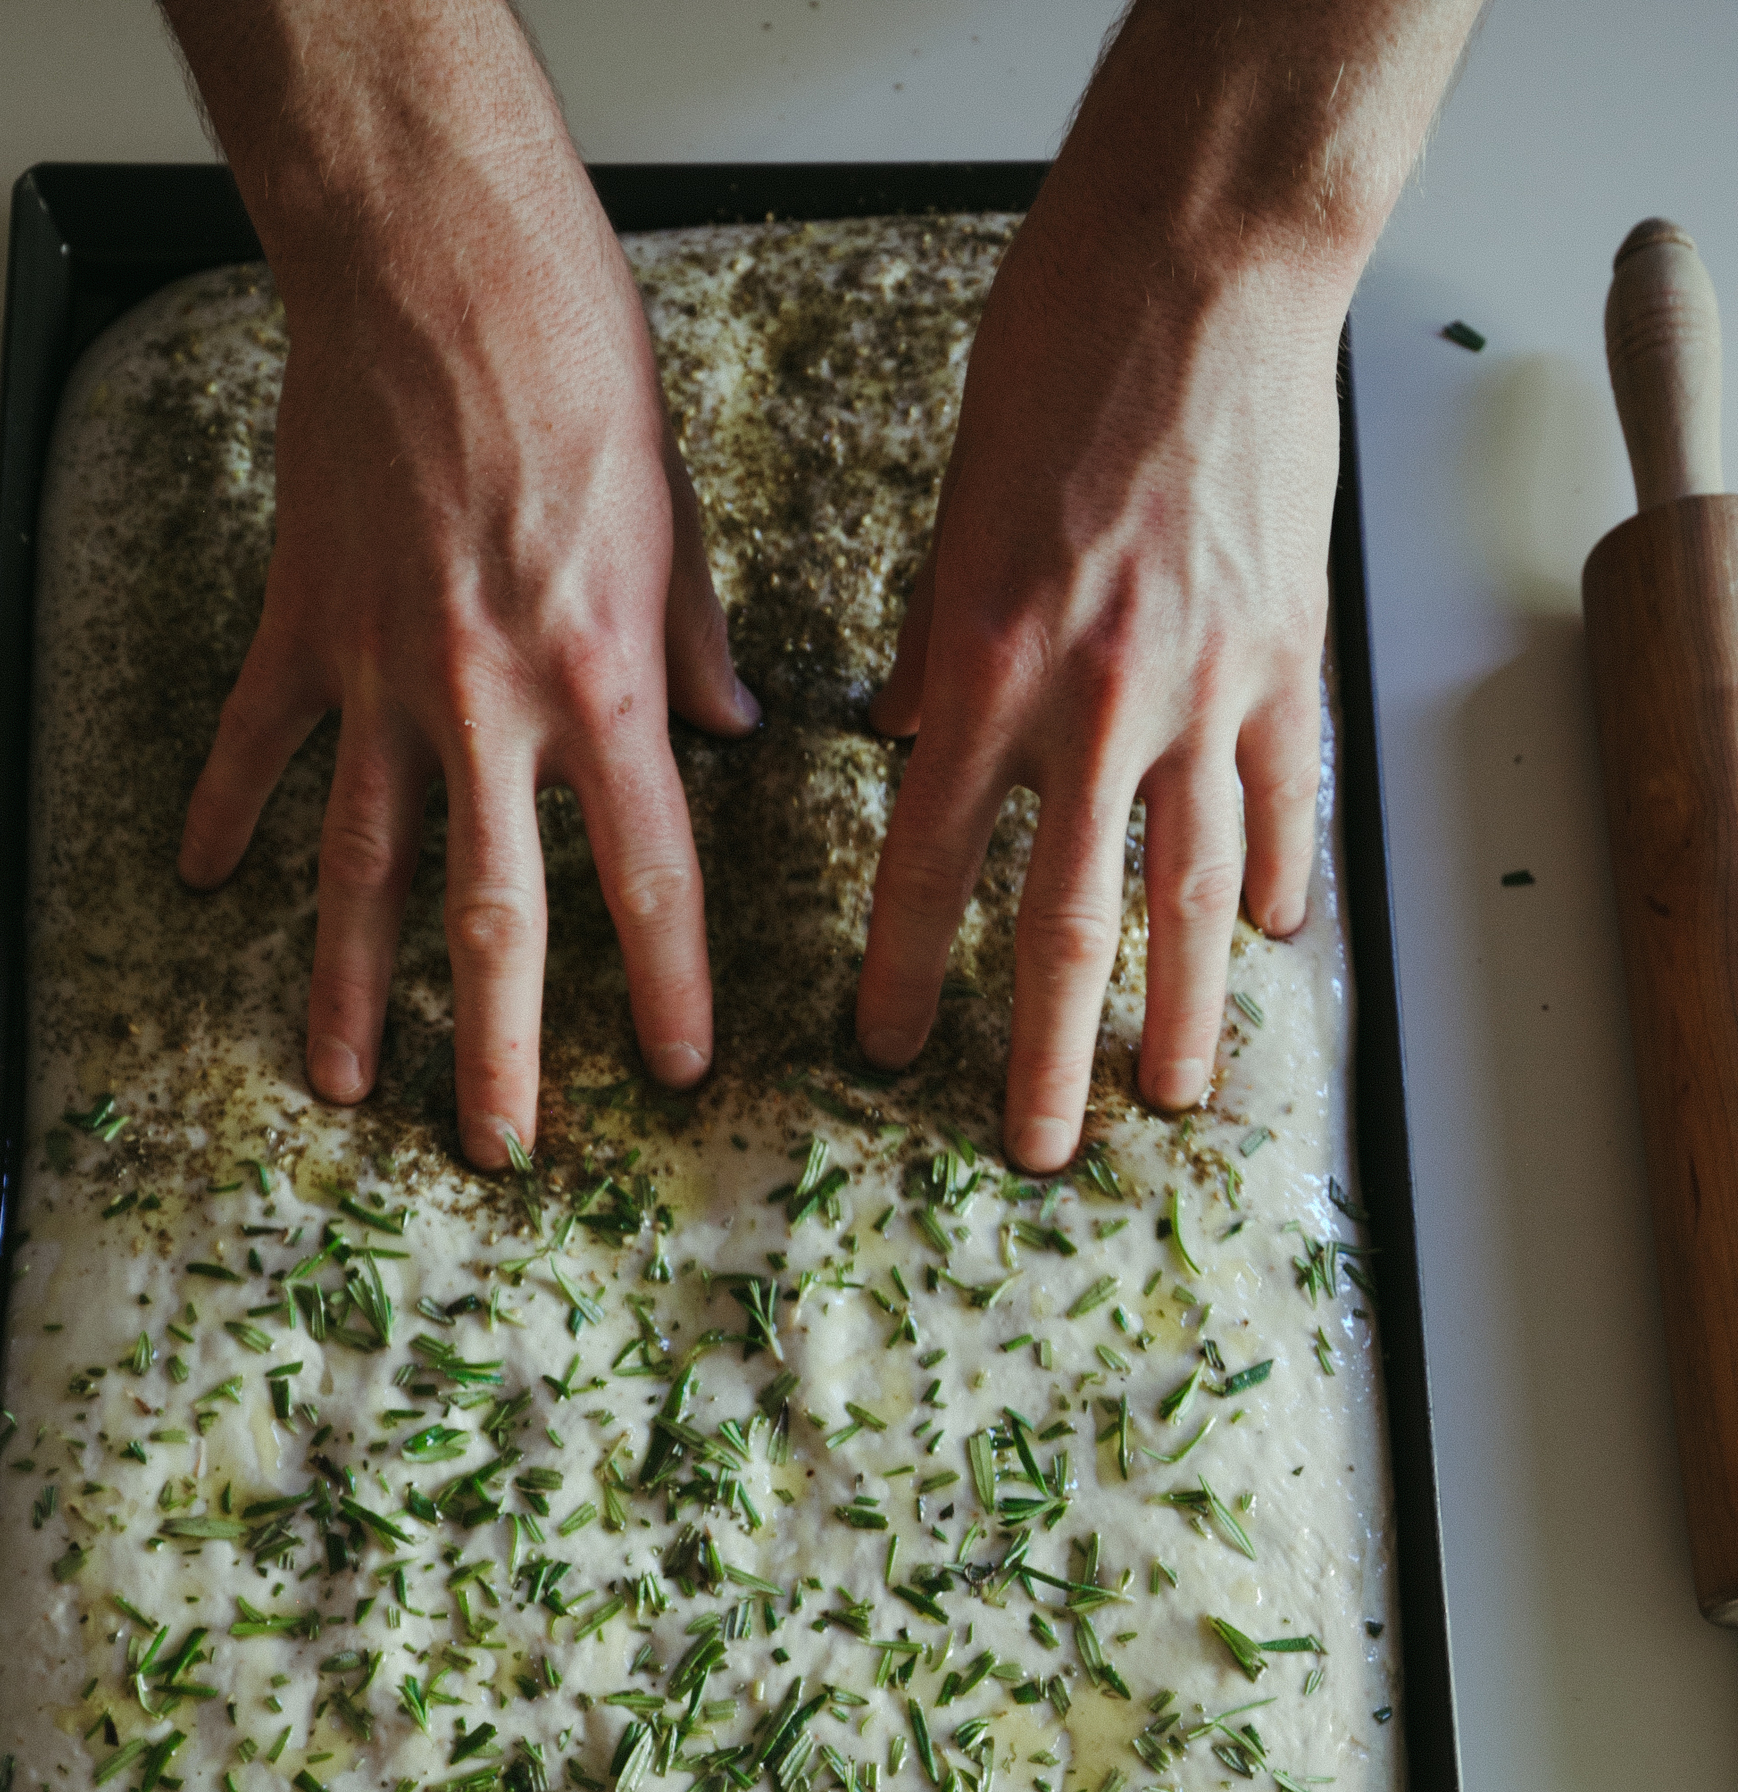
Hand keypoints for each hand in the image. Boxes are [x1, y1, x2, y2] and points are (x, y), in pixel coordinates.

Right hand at [165, 0, 757, 1168]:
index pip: (646, 876)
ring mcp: (381, 674)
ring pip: (359, 868)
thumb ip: (692, 642)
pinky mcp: (303, 624)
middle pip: (493, 918)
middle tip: (499, 1149)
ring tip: (342, 1082)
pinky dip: (223, 810)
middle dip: (499, 1050)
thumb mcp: (674, 514)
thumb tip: (729, 724)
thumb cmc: (570, 361)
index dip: (667, 985)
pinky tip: (199, 879)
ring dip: (348, 988)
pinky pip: (257, 741)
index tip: (679, 1068)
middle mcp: (487, 704)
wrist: (434, 259)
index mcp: (600, 682)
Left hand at [857, 177, 1338, 1171]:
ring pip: (1191, 897)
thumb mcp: (953, 501)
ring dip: (1180, 1014)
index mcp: (981, 666)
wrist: (1206, 262)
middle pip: (1063, 927)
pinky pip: (1286, 803)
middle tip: (1030, 1149)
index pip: (923, 864)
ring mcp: (1207, 690)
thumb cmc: (1063, 351)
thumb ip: (933, 641)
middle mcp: (1093, 704)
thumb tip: (911, 731)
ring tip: (1170, 1095)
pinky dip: (1279, 878)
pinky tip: (1272, 941)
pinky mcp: (1291, 658)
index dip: (898, 972)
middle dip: (1040, 1056)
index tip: (879, 1048)